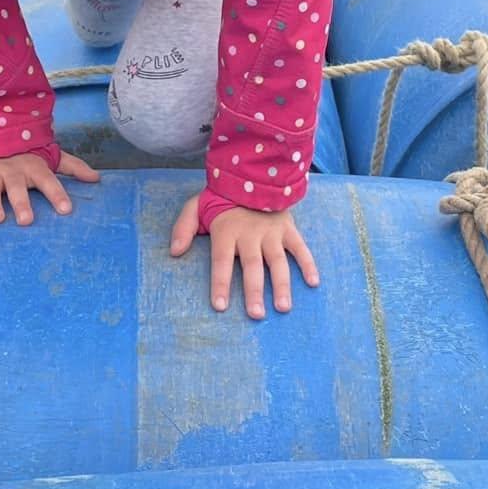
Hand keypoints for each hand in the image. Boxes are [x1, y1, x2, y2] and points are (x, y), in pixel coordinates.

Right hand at [0, 150, 98, 224]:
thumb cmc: (25, 153)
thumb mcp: (49, 157)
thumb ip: (72, 167)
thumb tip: (97, 178)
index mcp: (34, 167)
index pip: (49, 181)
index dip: (57, 194)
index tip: (66, 210)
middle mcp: (13, 170)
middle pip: (18, 187)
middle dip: (22, 203)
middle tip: (26, 221)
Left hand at [169, 198, 319, 318]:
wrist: (252, 173)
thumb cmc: (221, 197)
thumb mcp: (195, 206)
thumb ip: (184, 227)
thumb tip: (174, 252)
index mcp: (226, 231)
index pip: (221, 261)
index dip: (221, 283)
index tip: (220, 306)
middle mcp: (249, 234)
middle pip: (251, 266)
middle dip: (253, 291)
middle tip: (256, 315)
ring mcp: (271, 232)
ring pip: (277, 261)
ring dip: (281, 285)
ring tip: (283, 307)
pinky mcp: (288, 228)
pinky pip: (300, 248)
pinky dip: (308, 264)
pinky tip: (313, 283)